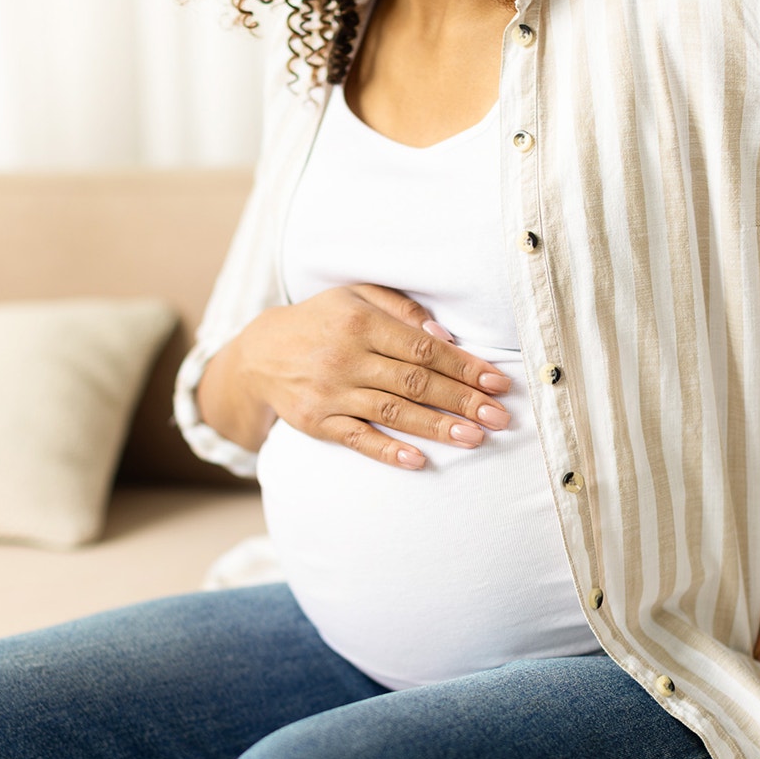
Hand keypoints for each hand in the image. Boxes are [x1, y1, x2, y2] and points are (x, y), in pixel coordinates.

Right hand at [202, 284, 511, 468]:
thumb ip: (402, 309)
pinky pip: (357, 439)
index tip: (497, 382)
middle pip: (415, 381)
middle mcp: (347, 357)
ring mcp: (331, 392)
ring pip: (392, 412)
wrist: (259, 355)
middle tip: (500, 417)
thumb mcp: (356, 297)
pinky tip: (418, 461)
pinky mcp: (316, 422)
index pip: (424, 348)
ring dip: (436, 427)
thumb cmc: (322, 322)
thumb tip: (444, 334)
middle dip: (462, 400)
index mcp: (362, 322)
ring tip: (475, 438)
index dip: (464, 366)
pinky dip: (387, 451)